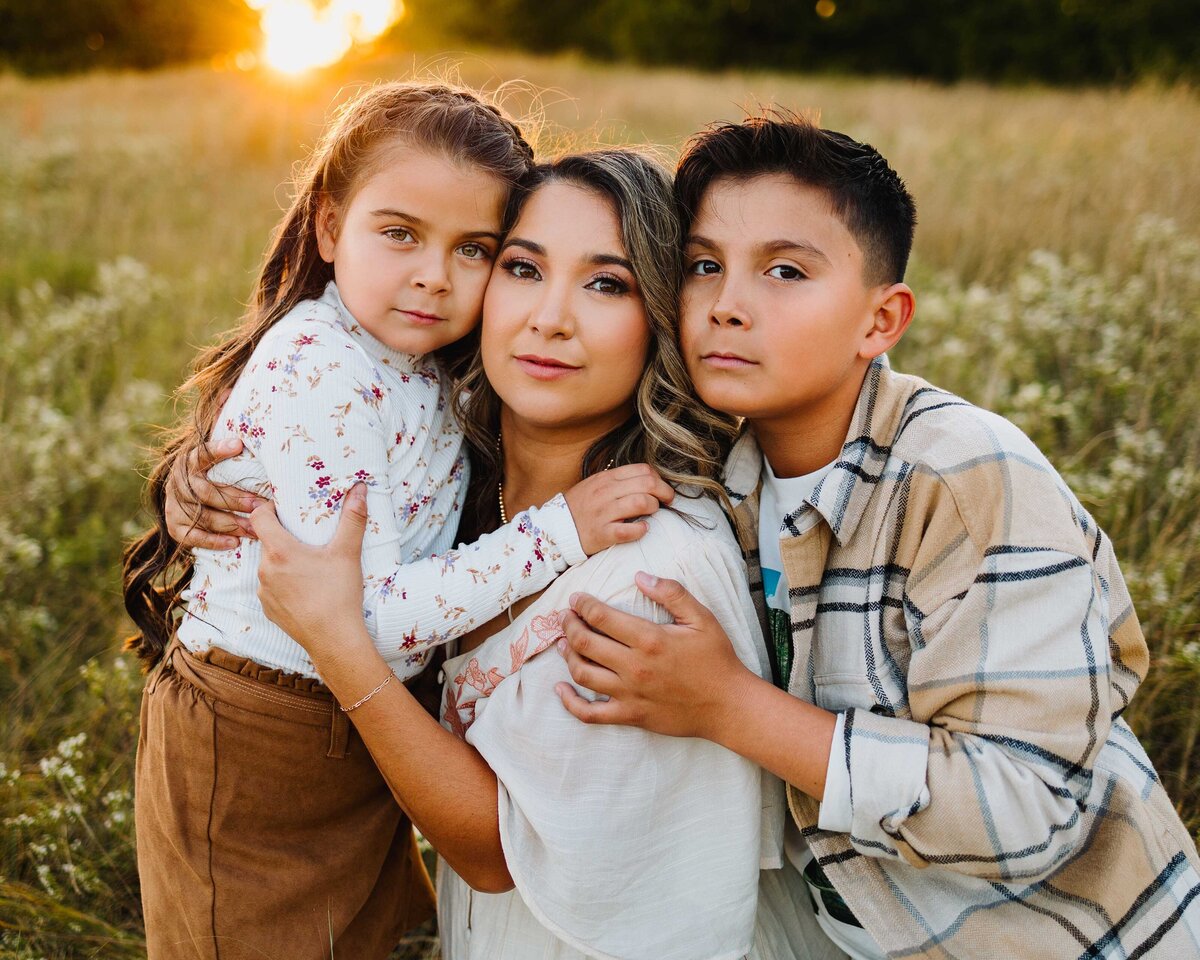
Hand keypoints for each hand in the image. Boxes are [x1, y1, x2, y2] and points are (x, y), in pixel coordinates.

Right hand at [165, 437, 268, 548]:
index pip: (201, 454)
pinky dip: (214, 540)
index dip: (218, 450)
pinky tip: (234, 542)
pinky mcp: (174, 526)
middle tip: (260, 506)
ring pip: (202, 516)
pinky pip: (193, 536)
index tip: (238, 445)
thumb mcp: (220, 465)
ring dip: (231, 523)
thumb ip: (233, 457)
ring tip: (254, 529)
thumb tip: (259, 447)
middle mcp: (177, 483)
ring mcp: (173, 506)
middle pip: (206, 492)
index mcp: (189, 462)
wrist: (188, 499)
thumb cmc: (215, 478)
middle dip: (236, 500)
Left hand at [252, 483, 370, 656]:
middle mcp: (264, 569)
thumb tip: (359, 488)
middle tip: (307, 539)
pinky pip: (271, 587)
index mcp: (279, 550)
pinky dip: (284, 583)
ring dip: (283, 561)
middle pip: (267, 542)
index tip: (285, 510)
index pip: (259, 517)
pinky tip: (306, 589)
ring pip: (269, 566)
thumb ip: (352, 519)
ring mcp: (264, 591)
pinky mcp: (268, 608)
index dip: (268, 508)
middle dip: (283, 537)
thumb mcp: (347, 553)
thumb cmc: (339, 594)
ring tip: (309, 566)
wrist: (333, 640)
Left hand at [556, 571, 751, 738]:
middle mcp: (634, 667)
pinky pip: (590, 713)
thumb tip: (640, 576)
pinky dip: (570, 702)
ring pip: (582, 673)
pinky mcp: (630, 716)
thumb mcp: (702, 618)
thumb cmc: (717, 660)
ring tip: (562, 643)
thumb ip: (672, 593)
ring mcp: (629, 694)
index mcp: (649, 640)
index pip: (601, 617)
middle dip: (569, 625)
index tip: (576, 598)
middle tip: (565, 616)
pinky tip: (561, 688)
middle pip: (585, 642)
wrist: (728, 705)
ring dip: (567, 655)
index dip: (583, 605)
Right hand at [563, 464, 675, 555]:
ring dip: (653, 508)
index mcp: (606, 478)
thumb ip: (618, 480)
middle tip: (667, 501)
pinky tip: (642, 529)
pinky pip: (629, 530)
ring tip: (651, 513)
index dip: (659, 479)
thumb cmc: (580, 507)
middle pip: (647, 484)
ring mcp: (604, 513)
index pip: (643, 470)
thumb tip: (647, 480)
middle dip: (664, 492)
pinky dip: (641, 530)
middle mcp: (605, 492)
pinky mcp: (603, 533)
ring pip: (641, 503)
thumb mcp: (596, 484)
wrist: (555, 528)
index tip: (661, 489)